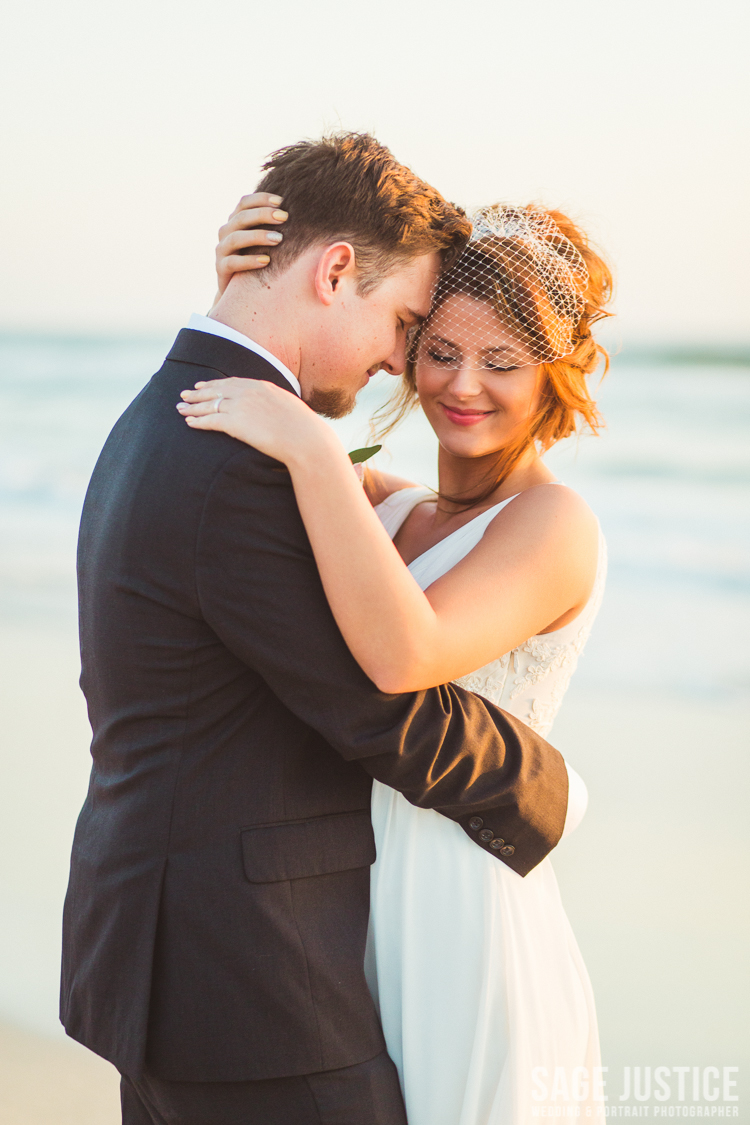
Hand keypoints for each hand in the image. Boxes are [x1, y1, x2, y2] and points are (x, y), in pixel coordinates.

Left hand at [177, 377, 333, 466]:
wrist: (304, 438)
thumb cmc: (303, 429)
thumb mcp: (290, 407)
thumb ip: (275, 404)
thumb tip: (274, 411)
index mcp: (261, 386)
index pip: (231, 382)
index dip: (214, 384)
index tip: (202, 385)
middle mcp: (247, 392)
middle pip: (215, 390)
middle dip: (197, 393)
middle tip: (184, 395)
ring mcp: (240, 407)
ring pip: (209, 405)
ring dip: (192, 407)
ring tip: (179, 409)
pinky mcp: (234, 424)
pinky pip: (210, 421)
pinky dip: (198, 421)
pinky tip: (189, 423)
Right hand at [213, 193, 288, 302]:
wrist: (241, 292)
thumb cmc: (261, 262)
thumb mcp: (267, 242)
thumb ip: (275, 227)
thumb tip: (303, 212)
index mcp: (236, 221)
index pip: (244, 203)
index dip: (261, 199)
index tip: (282, 202)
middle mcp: (226, 233)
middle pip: (241, 217)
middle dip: (263, 215)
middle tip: (284, 217)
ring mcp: (222, 250)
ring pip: (235, 238)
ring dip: (258, 236)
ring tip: (278, 239)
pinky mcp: (221, 269)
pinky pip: (232, 262)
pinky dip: (249, 261)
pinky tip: (266, 261)